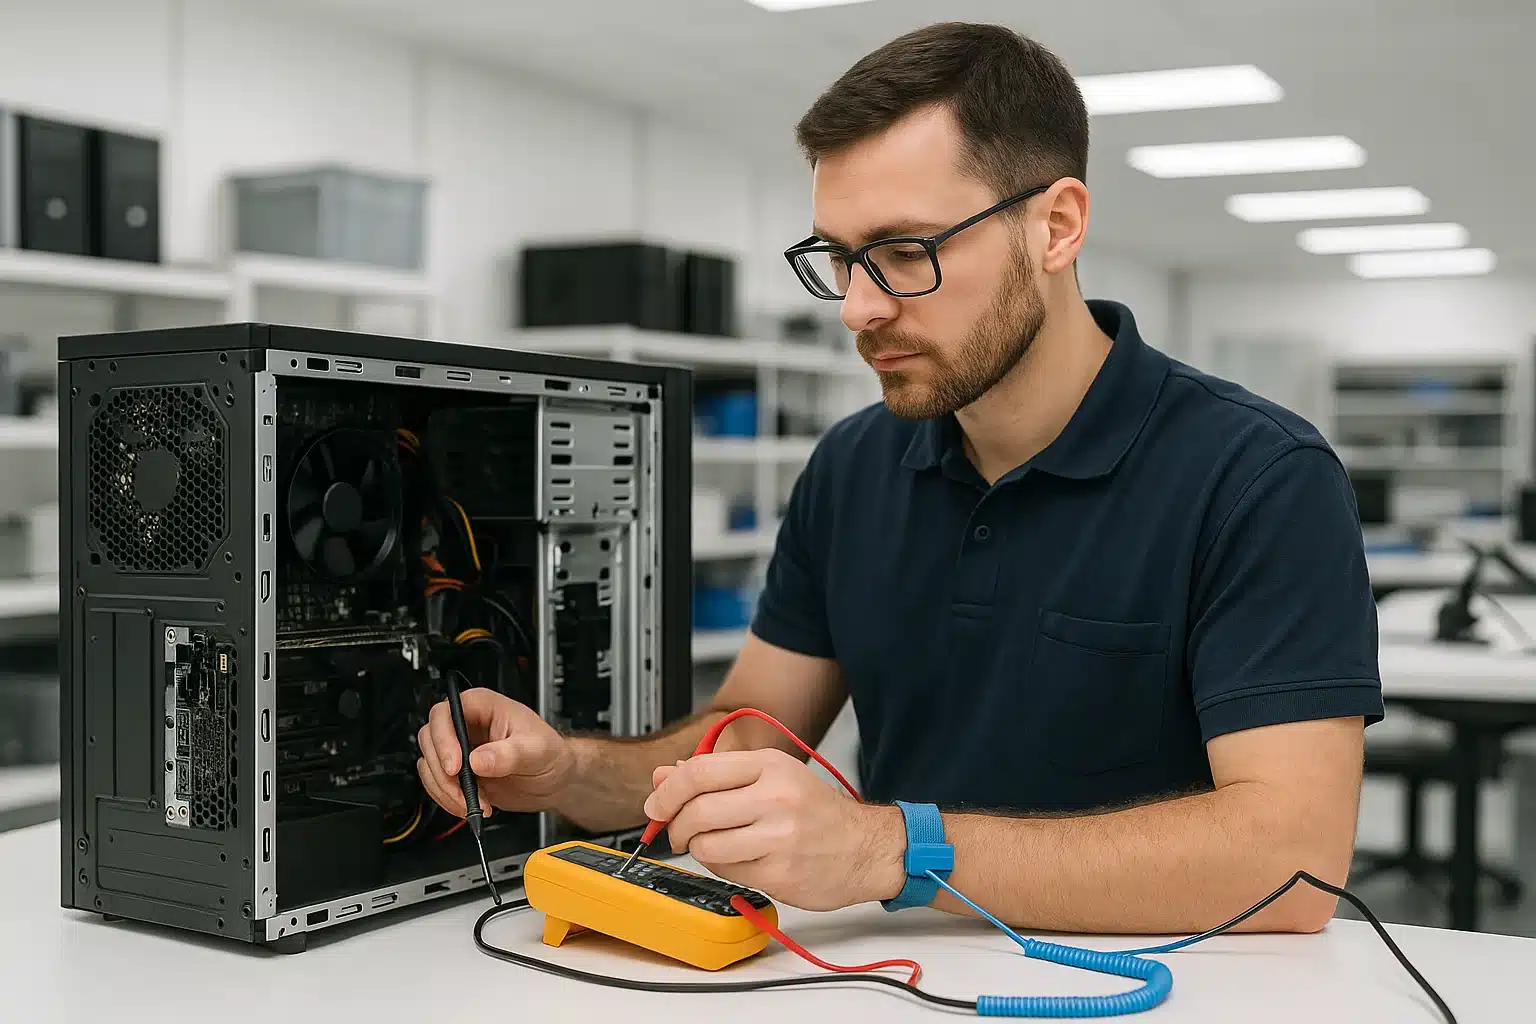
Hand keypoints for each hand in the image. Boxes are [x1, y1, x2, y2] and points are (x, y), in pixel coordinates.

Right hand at [416, 688, 575, 815]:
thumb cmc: (550, 754)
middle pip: (430, 739)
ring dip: (445, 790)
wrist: (555, 780)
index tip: (455, 766)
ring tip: (473, 804)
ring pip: (429, 764)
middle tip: (464, 792)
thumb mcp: (537, 750)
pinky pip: (436, 783)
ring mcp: (460, 748)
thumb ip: (508, 754)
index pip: (446, 713)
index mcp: (483, 706)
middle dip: (443, 771)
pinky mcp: (458, 772)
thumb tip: (478, 760)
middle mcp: (467, 724)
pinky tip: (470, 806)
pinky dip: (447, 799)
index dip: (444, 738)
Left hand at [644, 748, 905, 911]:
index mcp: (770, 766)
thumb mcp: (770, 777)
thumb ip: (715, 775)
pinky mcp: (779, 873)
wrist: (864, 848)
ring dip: (698, 849)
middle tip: (679, 831)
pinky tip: (739, 859)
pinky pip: (726, 871)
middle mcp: (775, 797)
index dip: (667, 791)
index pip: (699, 771)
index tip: (657, 804)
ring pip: (706, 846)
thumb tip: (663, 776)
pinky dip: (722, 867)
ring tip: (714, 845)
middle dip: (676, 825)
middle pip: (697, 810)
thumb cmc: (815, 811)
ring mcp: (778, 837)